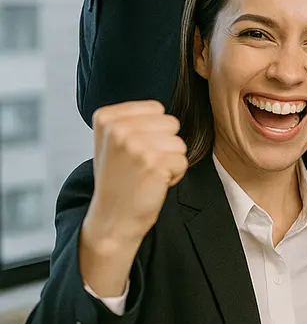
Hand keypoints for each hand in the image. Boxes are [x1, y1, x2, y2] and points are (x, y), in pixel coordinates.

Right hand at [80, 101, 187, 295]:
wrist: (112, 217)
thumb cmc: (119, 179)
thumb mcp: (113, 141)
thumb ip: (133, 119)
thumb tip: (162, 105)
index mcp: (106, 116)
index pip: (157, 109)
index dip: (154, 131)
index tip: (133, 150)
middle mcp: (118, 128)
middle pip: (171, 123)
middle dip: (165, 145)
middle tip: (142, 165)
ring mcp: (135, 144)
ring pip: (179, 142)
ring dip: (171, 161)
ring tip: (148, 174)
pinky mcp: (154, 163)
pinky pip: (183, 160)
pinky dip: (175, 175)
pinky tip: (153, 183)